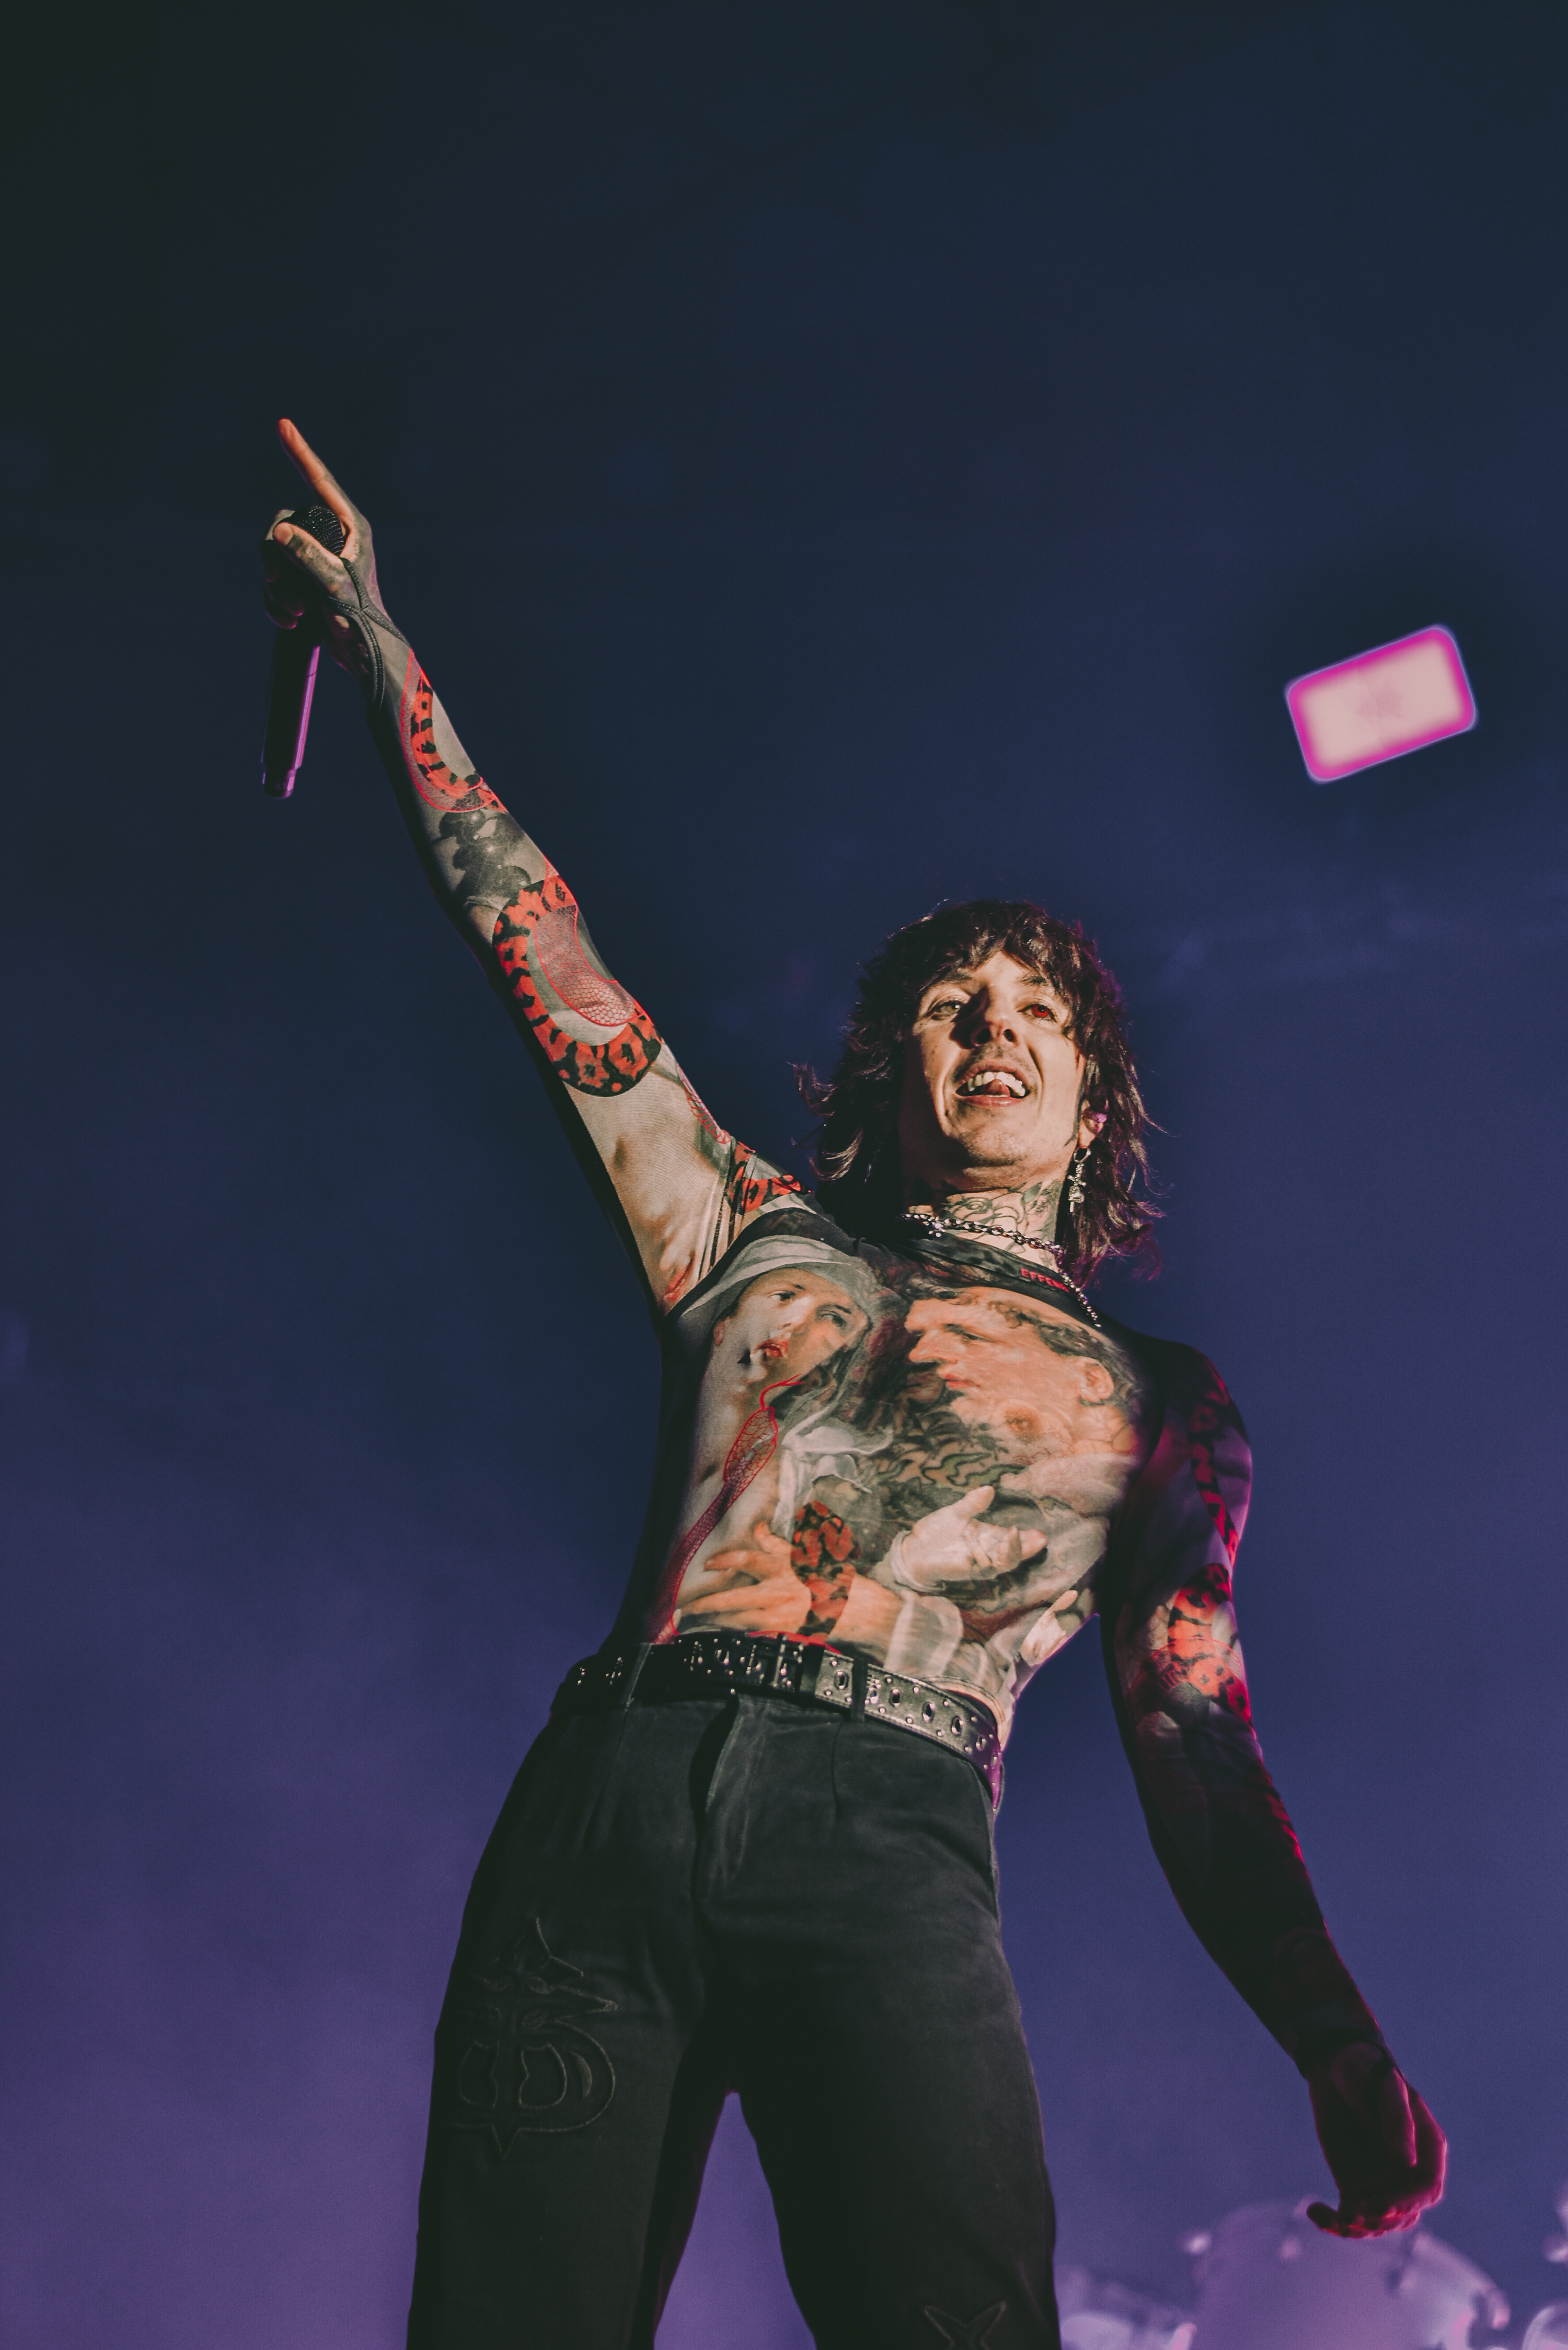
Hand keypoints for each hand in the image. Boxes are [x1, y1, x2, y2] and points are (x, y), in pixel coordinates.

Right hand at [259, 418, 390, 680]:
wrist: (363, 654)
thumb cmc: (359, 619)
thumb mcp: (333, 586)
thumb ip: (308, 556)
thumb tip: (279, 531)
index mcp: (350, 527)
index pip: (319, 480)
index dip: (300, 452)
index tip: (283, 425)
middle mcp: (332, 535)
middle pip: (282, 522)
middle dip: (273, 555)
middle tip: (276, 582)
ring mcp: (317, 556)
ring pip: (274, 552)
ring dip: (275, 585)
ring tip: (294, 611)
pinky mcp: (305, 577)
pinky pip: (275, 577)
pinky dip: (276, 599)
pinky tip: (290, 620)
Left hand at [677, 1523, 811, 1636]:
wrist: (845, 1607)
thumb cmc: (818, 1578)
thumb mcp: (799, 1556)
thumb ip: (774, 1543)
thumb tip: (757, 1525)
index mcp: (781, 1569)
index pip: (747, 1561)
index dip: (724, 1561)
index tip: (707, 1564)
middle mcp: (778, 1593)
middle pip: (734, 1598)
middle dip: (707, 1603)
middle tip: (687, 1606)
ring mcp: (780, 1616)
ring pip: (739, 1619)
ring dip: (717, 1619)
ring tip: (699, 1617)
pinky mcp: (782, 1633)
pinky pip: (751, 1633)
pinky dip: (735, 1632)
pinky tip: (721, 1630)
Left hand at [891, 1486, 1046, 1592]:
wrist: (915, 1547)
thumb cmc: (937, 1531)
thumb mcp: (956, 1512)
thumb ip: (972, 1503)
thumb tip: (989, 1489)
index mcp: (987, 1537)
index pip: (1012, 1540)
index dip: (1028, 1538)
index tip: (1041, 1534)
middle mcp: (986, 1552)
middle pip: (1015, 1555)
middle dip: (1028, 1547)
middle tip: (1040, 1538)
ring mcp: (978, 1563)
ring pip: (1004, 1563)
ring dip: (1011, 1550)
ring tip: (1013, 1533)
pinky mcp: (967, 1570)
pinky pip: (985, 1568)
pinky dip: (987, 1555)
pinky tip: (986, 1542)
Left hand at [1305, 2042, 1445, 2236]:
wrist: (1334, 2066)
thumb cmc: (1367, 2070)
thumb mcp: (1385, 2090)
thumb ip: (1398, 2124)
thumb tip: (1407, 2165)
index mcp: (1427, 2149)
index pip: (1426, 2188)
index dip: (1407, 2201)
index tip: (1381, 2205)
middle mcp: (1407, 2172)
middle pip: (1404, 2213)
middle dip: (1380, 2219)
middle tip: (1352, 2213)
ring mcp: (1382, 2182)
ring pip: (1377, 2222)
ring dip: (1357, 2227)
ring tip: (1333, 2216)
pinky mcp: (1354, 2186)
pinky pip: (1349, 2215)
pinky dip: (1334, 2222)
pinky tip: (1315, 2212)